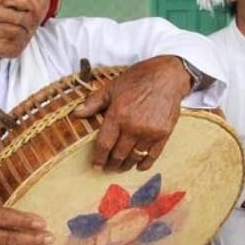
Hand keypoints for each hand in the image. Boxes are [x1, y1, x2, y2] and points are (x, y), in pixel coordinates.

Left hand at [72, 55, 191, 171]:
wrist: (167, 76)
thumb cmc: (138, 79)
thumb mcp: (112, 87)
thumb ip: (94, 102)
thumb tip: (76, 113)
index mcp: (117, 115)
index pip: (104, 144)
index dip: (98, 158)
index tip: (96, 165)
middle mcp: (133, 127)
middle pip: (118, 154)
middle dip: (111, 164)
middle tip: (108, 168)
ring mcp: (149, 132)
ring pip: (134, 157)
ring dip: (126, 165)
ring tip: (121, 167)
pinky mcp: (163, 134)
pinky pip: (152, 155)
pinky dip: (145, 163)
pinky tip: (139, 166)